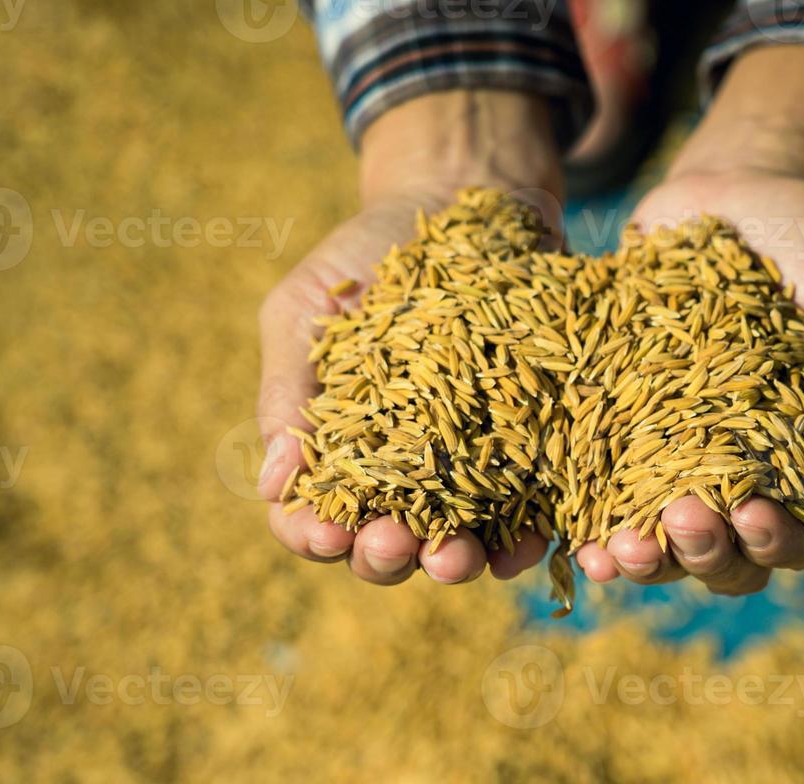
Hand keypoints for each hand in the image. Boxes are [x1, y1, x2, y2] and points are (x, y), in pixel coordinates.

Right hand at [255, 92, 561, 585]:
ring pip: (455, 546)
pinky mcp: (530, 453)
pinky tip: (523, 546)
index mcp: (334, 451)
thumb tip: (273, 484)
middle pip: (382, 549)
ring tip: (455, 556)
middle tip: (391, 540)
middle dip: (383, 557)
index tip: (324, 531)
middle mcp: (400, 477)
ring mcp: (468, 472)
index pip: (309, 518)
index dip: (310, 535)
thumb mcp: (307, 311)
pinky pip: (529, 516)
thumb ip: (288, 393)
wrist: (464, 199)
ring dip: (452, 565)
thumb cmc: (367, 257)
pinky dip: (524, 540)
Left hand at [574, 46, 803, 594]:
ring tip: (622, 549)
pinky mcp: (619, 427)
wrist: (743, 185)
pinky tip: (577, 540)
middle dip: (707, 554)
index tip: (756, 514)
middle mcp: (743, 476)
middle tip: (685, 521)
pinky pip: (602, 495)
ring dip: (647, 560)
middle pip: (730, 559)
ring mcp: (677, 458)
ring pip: (665, 544)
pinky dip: (590, 526)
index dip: (783, 544)